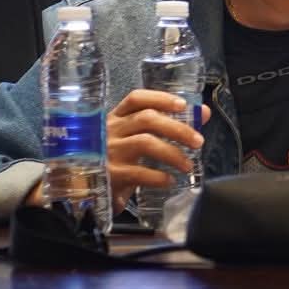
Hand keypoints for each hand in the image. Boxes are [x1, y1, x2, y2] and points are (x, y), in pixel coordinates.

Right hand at [107, 88, 204, 208]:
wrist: (85, 190)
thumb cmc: (117, 159)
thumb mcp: (136, 138)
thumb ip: (167, 124)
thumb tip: (203, 112)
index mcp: (117, 117)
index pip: (136, 98)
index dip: (161, 98)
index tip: (183, 104)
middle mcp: (110, 130)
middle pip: (147, 119)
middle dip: (177, 128)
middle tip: (198, 142)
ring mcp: (107, 151)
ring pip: (145, 142)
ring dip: (173, 153)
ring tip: (188, 165)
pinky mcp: (108, 174)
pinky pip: (138, 172)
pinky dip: (158, 177)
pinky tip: (169, 181)